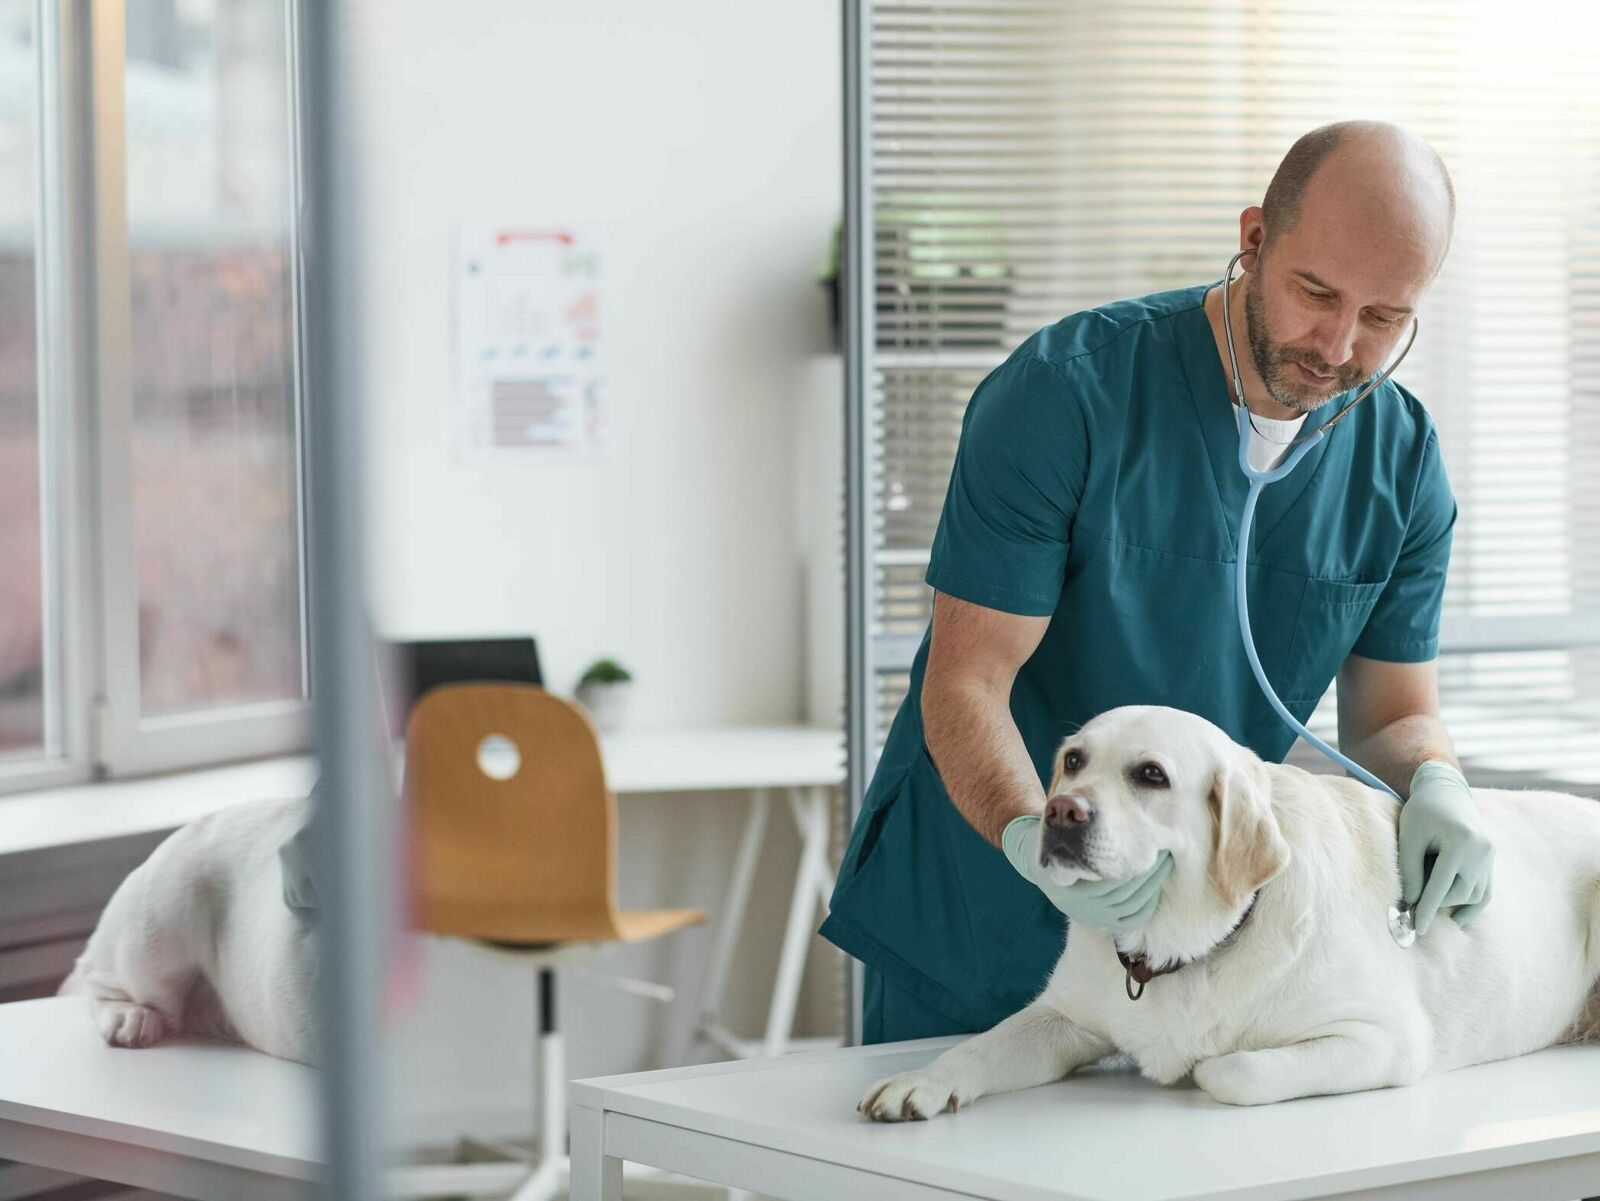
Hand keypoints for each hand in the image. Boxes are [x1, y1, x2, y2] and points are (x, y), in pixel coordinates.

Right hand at [1001, 815, 1172, 934]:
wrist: (1049, 876)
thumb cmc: (1059, 848)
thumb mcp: (1056, 833)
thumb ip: (1067, 821)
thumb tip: (1079, 804)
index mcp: (1071, 888)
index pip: (1110, 878)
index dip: (1133, 863)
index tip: (1149, 846)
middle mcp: (1083, 907)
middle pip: (1125, 890)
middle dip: (1148, 871)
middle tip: (1164, 852)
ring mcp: (1096, 918)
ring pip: (1133, 904)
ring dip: (1152, 884)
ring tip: (1164, 865)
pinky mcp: (1106, 925)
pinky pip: (1134, 918)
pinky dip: (1148, 904)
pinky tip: (1157, 886)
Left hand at [1398, 760, 1493, 935]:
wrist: (1446, 791)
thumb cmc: (1422, 812)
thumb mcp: (1410, 836)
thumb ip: (1410, 869)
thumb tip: (1412, 903)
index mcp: (1461, 841)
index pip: (1442, 885)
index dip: (1427, 908)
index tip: (1417, 928)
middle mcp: (1482, 850)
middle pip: (1459, 892)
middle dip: (1436, 902)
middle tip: (1413, 904)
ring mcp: (1490, 857)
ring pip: (1473, 895)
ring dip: (1451, 902)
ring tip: (1429, 897)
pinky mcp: (1491, 861)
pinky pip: (1485, 893)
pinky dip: (1471, 907)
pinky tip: (1455, 919)